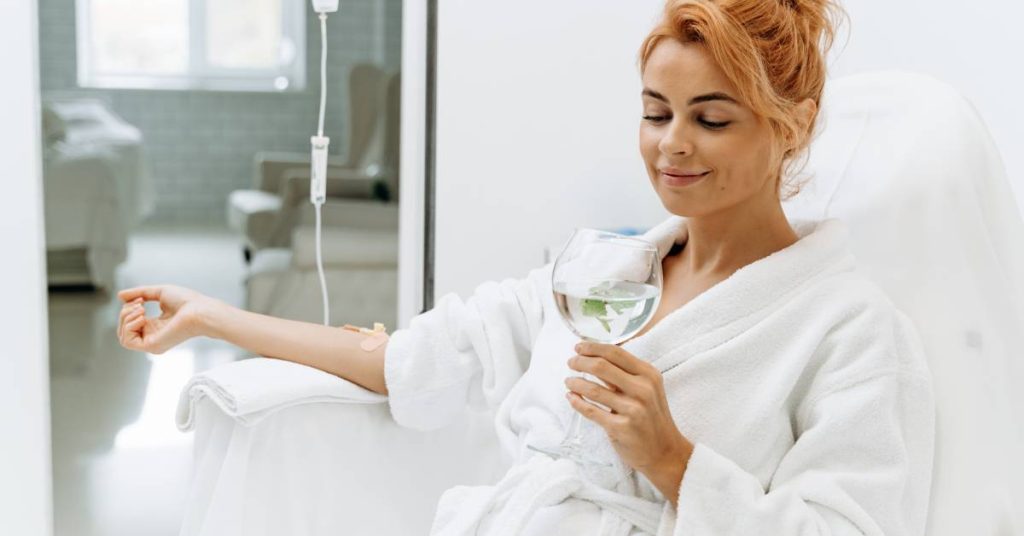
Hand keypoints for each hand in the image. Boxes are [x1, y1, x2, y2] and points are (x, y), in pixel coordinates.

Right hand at [116, 284, 221, 353]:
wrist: (200, 310)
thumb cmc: (187, 301)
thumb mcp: (159, 292)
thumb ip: (139, 293)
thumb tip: (120, 295)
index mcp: (155, 326)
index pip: (130, 323)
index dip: (128, 309)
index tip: (141, 299)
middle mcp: (152, 336)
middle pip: (123, 329)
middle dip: (125, 312)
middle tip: (140, 303)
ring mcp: (152, 342)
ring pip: (123, 336)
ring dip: (126, 318)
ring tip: (141, 309)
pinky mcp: (152, 346)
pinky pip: (128, 341)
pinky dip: (129, 326)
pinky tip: (142, 317)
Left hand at [566, 341, 692, 493]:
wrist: (664, 452)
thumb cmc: (652, 417)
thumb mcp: (648, 389)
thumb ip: (625, 374)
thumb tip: (596, 357)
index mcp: (649, 375)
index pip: (616, 353)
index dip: (593, 347)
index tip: (579, 347)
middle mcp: (643, 390)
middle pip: (602, 367)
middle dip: (581, 362)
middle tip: (571, 363)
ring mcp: (633, 409)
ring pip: (593, 389)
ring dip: (576, 383)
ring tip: (568, 382)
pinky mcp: (621, 428)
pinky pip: (592, 411)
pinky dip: (577, 403)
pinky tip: (571, 398)